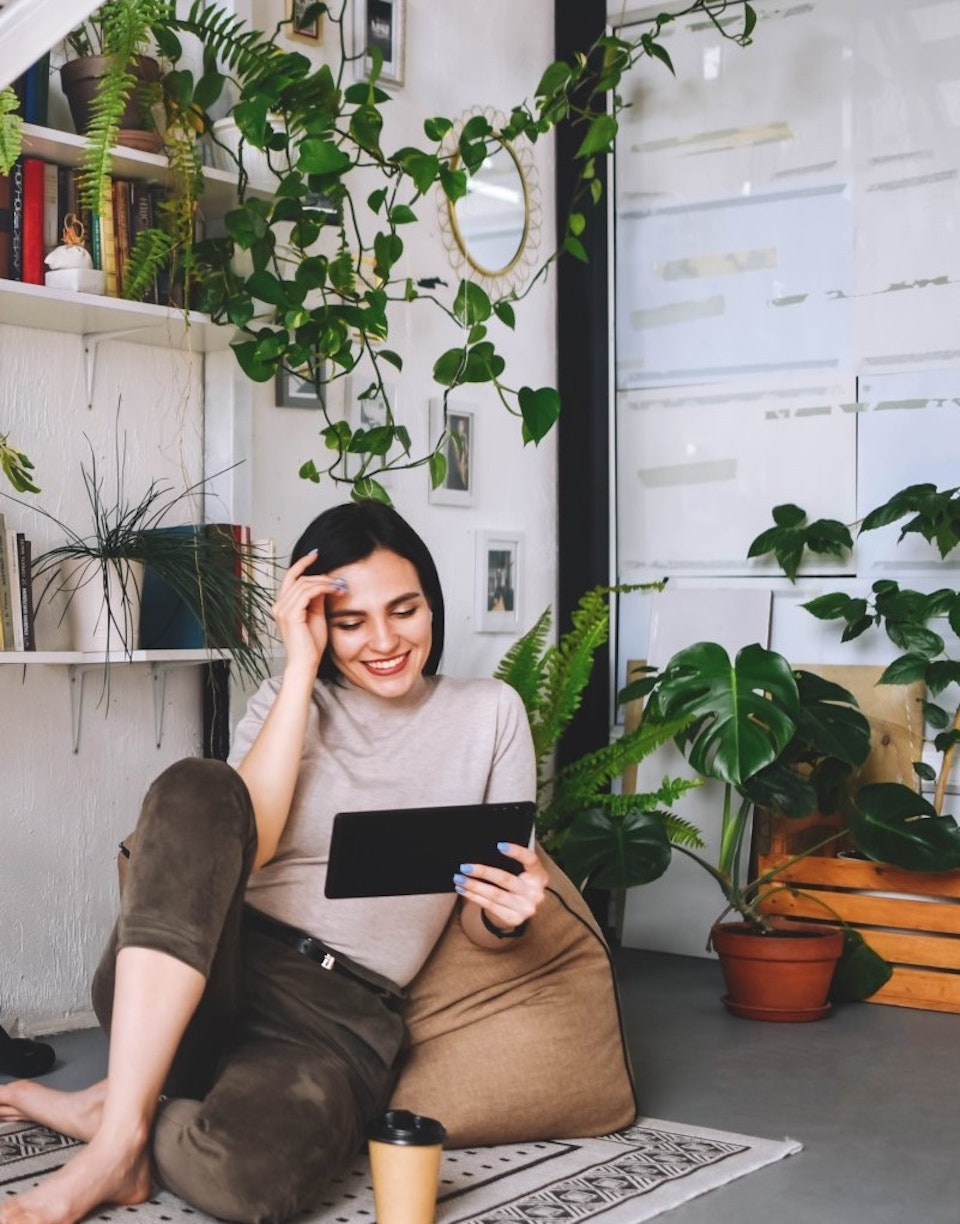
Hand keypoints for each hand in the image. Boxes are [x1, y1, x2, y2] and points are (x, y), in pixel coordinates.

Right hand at [271, 550, 345, 674]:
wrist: (306, 663)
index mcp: (282, 606)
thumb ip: (316, 599)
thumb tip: (323, 583)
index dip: (302, 564)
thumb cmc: (311, 644)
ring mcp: (283, 610)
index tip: (315, 555)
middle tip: (337, 580)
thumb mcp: (316, 615)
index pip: (290, 578)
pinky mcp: (291, 615)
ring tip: (339, 587)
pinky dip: (322, 588)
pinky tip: (334, 591)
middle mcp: (279, 606)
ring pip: (304, 583)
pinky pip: (307, 592)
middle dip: (320, 575)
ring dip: (324, 582)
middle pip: (299, 578)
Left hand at [454, 841, 547, 933]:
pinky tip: (463, 890)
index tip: (499, 846)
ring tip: (458, 878)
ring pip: (495, 894)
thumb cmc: (516, 883)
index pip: (531, 860)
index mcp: (539, 876)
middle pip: (506, 879)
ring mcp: (526, 908)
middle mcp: (536, 893)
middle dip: (483, 872)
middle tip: (464, 867)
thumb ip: (511, 864)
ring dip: (473, 886)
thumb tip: (482, 852)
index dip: (517, 852)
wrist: (518, 911)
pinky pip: (490, 906)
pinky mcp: (514, 919)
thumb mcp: (520, 873)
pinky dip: (474, 897)